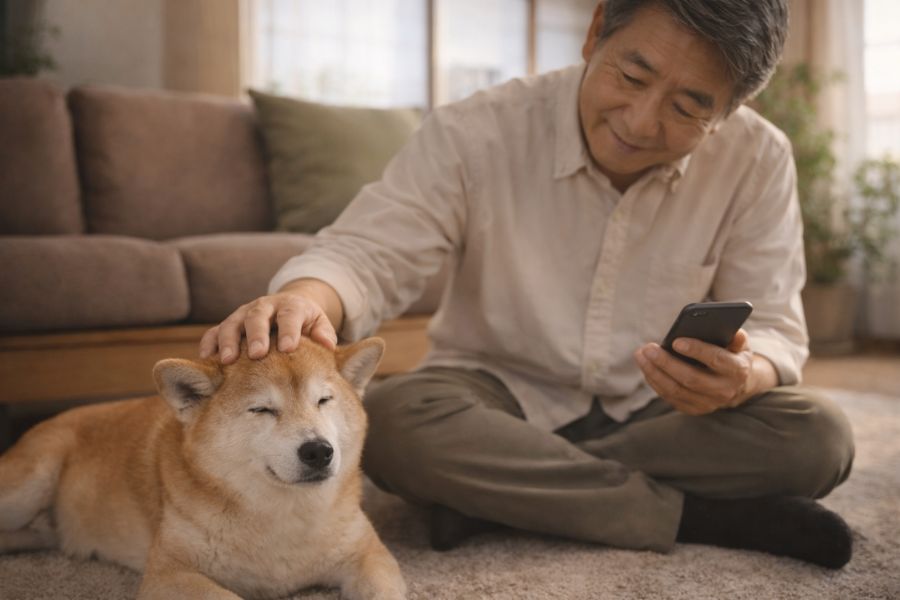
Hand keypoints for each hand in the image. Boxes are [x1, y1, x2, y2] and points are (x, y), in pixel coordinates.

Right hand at [199, 287, 337, 364]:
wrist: (288, 308)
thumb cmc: (306, 324)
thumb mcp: (319, 325)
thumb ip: (324, 335)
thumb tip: (328, 346)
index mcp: (291, 306)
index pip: (290, 315)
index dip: (288, 330)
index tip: (288, 348)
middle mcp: (265, 307)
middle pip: (258, 316)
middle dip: (256, 335)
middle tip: (256, 354)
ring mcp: (244, 314)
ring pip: (233, 323)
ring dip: (229, 341)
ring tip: (228, 360)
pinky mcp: (229, 324)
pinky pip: (214, 332)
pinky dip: (209, 344)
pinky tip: (207, 359)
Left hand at [633, 329, 758, 414]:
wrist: (736, 385)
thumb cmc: (731, 356)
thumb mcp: (739, 345)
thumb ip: (737, 338)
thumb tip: (734, 332)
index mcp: (737, 370)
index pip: (716, 360)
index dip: (696, 350)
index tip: (675, 341)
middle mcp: (724, 390)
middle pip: (690, 378)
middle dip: (666, 363)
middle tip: (648, 348)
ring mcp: (708, 403)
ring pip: (676, 390)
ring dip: (654, 372)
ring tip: (641, 355)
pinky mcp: (694, 409)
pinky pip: (670, 397)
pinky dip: (655, 382)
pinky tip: (646, 368)